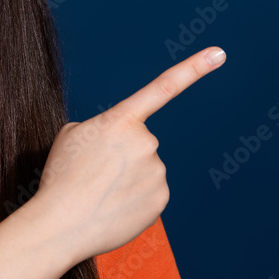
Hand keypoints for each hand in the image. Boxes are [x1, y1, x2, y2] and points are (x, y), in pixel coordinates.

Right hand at [30, 46, 226, 264]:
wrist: (59, 224)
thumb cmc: (60, 176)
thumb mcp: (72, 135)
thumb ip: (102, 128)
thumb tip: (121, 146)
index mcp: (121, 120)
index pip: (163, 87)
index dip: (194, 68)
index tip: (219, 54)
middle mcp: (146, 142)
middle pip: (140, 143)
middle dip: (121, 155)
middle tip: (93, 173)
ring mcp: (156, 172)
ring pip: (145, 169)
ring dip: (126, 178)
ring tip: (99, 192)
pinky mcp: (160, 200)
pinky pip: (148, 192)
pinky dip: (132, 199)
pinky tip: (112, 207)